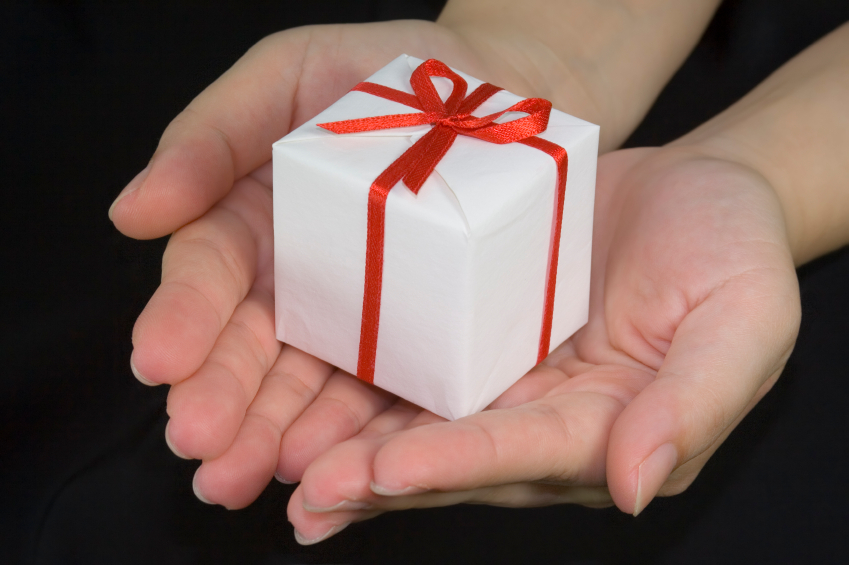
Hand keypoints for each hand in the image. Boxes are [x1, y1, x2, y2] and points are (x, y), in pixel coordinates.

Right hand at [110, 20, 595, 506]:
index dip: (181, 318)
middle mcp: (299, 281)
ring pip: (307, 385)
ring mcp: (359, 318)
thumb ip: (212, 135)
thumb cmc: (391, 74)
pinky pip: (385, 389)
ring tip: (248, 474)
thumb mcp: (291, 75)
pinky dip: (354, 430)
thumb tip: (131, 212)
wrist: (504, 97)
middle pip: (249, 347)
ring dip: (274, 433)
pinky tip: (330, 462)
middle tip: (200, 442)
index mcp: (256, 221)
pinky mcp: (420, 339)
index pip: (208, 276)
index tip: (159, 360)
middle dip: (221, 397)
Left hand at [284, 146, 800, 543]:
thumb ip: (694, 406)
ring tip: (283, 464)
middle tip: (307, 491)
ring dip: (350, 446)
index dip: (457, 463)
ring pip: (418, 421)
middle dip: (380, 476)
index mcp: (605, 428)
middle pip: (455, 455)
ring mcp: (502, 376)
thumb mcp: (742, 321)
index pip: (524, 455)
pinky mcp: (472, 330)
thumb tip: (635, 486)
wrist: (695, 189)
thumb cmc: (731, 252)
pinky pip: (413, 365)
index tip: (388, 471)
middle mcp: (541, 417)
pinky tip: (302, 397)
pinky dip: (359, 385)